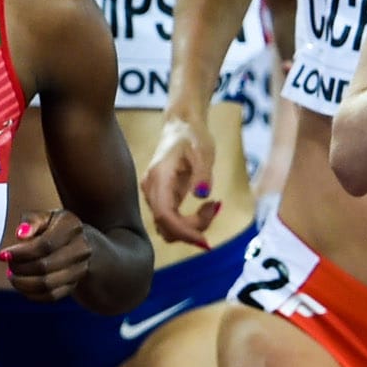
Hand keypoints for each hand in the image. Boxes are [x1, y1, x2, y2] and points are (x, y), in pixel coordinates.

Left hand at [2, 209, 90, 301]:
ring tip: (12, 275)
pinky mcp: (74, 285)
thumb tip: (20, 235)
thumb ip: (31, 221)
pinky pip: (51, 296)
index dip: (21, 253)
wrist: (78, 242)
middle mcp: (81, 248)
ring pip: (47, 284)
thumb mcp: (43, 217)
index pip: (45, 244)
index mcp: (71, 226)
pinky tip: (22, 285)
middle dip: (20, 268)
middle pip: (45, 266)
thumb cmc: (54, 227)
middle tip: (9, 264)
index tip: (4, 255)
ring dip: (23, 283)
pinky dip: (32, 294)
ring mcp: (80, 269)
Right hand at [142, 113, 219, 247]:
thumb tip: (201, 195)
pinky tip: (206, 206)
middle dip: (192, 228)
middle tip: (215, 207)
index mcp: (159, 177)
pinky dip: (190, 221)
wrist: (182, 125)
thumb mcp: (204, 150)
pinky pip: (172, 220)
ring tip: (212, 205)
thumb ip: (203, 173)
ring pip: (168, 227)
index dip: (183, 231)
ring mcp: (154, 195)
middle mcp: (151, 189)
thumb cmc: (193, 135)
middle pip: (166, 226)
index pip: (165, 215)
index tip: (205, 240)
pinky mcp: (162, 198)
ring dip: (192, 226)